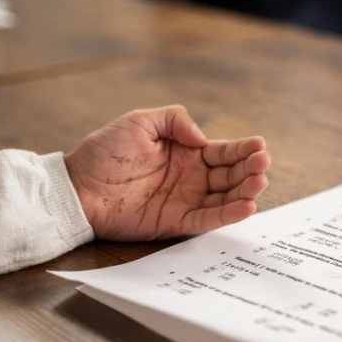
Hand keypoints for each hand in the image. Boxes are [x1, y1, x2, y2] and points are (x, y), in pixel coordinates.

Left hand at [64, 106, 270, 240]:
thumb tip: (203, 138)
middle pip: (230, 174)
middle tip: (263, 165)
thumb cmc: (104, 152)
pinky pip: (208, 219)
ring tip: (259, 184)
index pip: (223, 151)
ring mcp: (186, 199)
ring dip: (245, 191)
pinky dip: (228, 214)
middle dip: (250, 169)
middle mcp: (191, 176)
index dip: (243, 149)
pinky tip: (246, 207)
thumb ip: (174, 120)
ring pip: (225, 197)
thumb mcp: (139, 122)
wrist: (79, 187)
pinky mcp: (177, 221)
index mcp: (186, 152)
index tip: (260, 146)